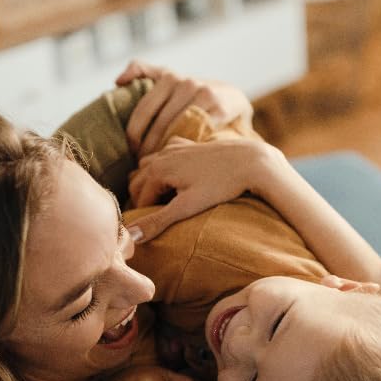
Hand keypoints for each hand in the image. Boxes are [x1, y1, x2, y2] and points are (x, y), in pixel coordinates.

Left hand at [115, 61, 253, 157]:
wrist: (232, 98)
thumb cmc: (191, 93)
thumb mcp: (168, 77)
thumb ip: (143, 71)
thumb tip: (118, 81)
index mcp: (169, 77)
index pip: (143, 109)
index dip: (134, 133)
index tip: (131, 151)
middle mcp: (186, 83)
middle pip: (160, 123)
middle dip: (148, 147)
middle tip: (142, 164)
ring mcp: (205, 95)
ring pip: (177, 130)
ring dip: (165, 151)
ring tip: (157, 166)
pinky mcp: (220, 109)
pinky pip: (198, 133)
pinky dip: (186, 148)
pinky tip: (180, 160)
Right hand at [125, 136, 287, 241]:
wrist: (250, 161)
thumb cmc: (220, 186)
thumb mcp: (187, 207)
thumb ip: (157, 221)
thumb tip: (130, 236)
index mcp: (157, 170)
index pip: (138, 199)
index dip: (145, 217)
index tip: (156, 230)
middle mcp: (161, 155)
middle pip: (138, 182)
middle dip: (144, 200)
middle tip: (159, 219)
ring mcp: (173, 147)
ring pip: (148, 167)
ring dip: (151, 184)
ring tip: (167, 203)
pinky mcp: (186, 144)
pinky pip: (164, 156)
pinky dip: (163, 169)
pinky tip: (177, 182)